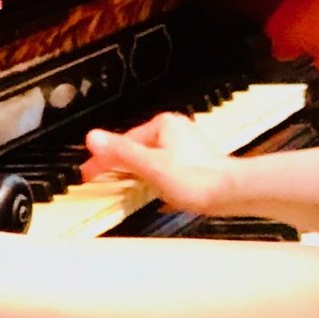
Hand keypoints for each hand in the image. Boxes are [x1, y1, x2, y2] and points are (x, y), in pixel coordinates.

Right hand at [81, 112, 234, 214]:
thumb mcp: (150, 165)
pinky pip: (164, 165)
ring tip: (120, 182)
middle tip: (99, 177)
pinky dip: (152, 174)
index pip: (123, 141)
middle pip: (137, 147)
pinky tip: (150, 186)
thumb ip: (120, 152)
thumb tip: (93, 138)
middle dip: (117, 162)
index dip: (102, 159)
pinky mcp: (194, 162)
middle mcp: (176, 130)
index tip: (88, 172)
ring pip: (151, 157)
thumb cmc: (196, 179)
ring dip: (135, 169)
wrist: (230, 192)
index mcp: (163, 125)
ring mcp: (186, 146)